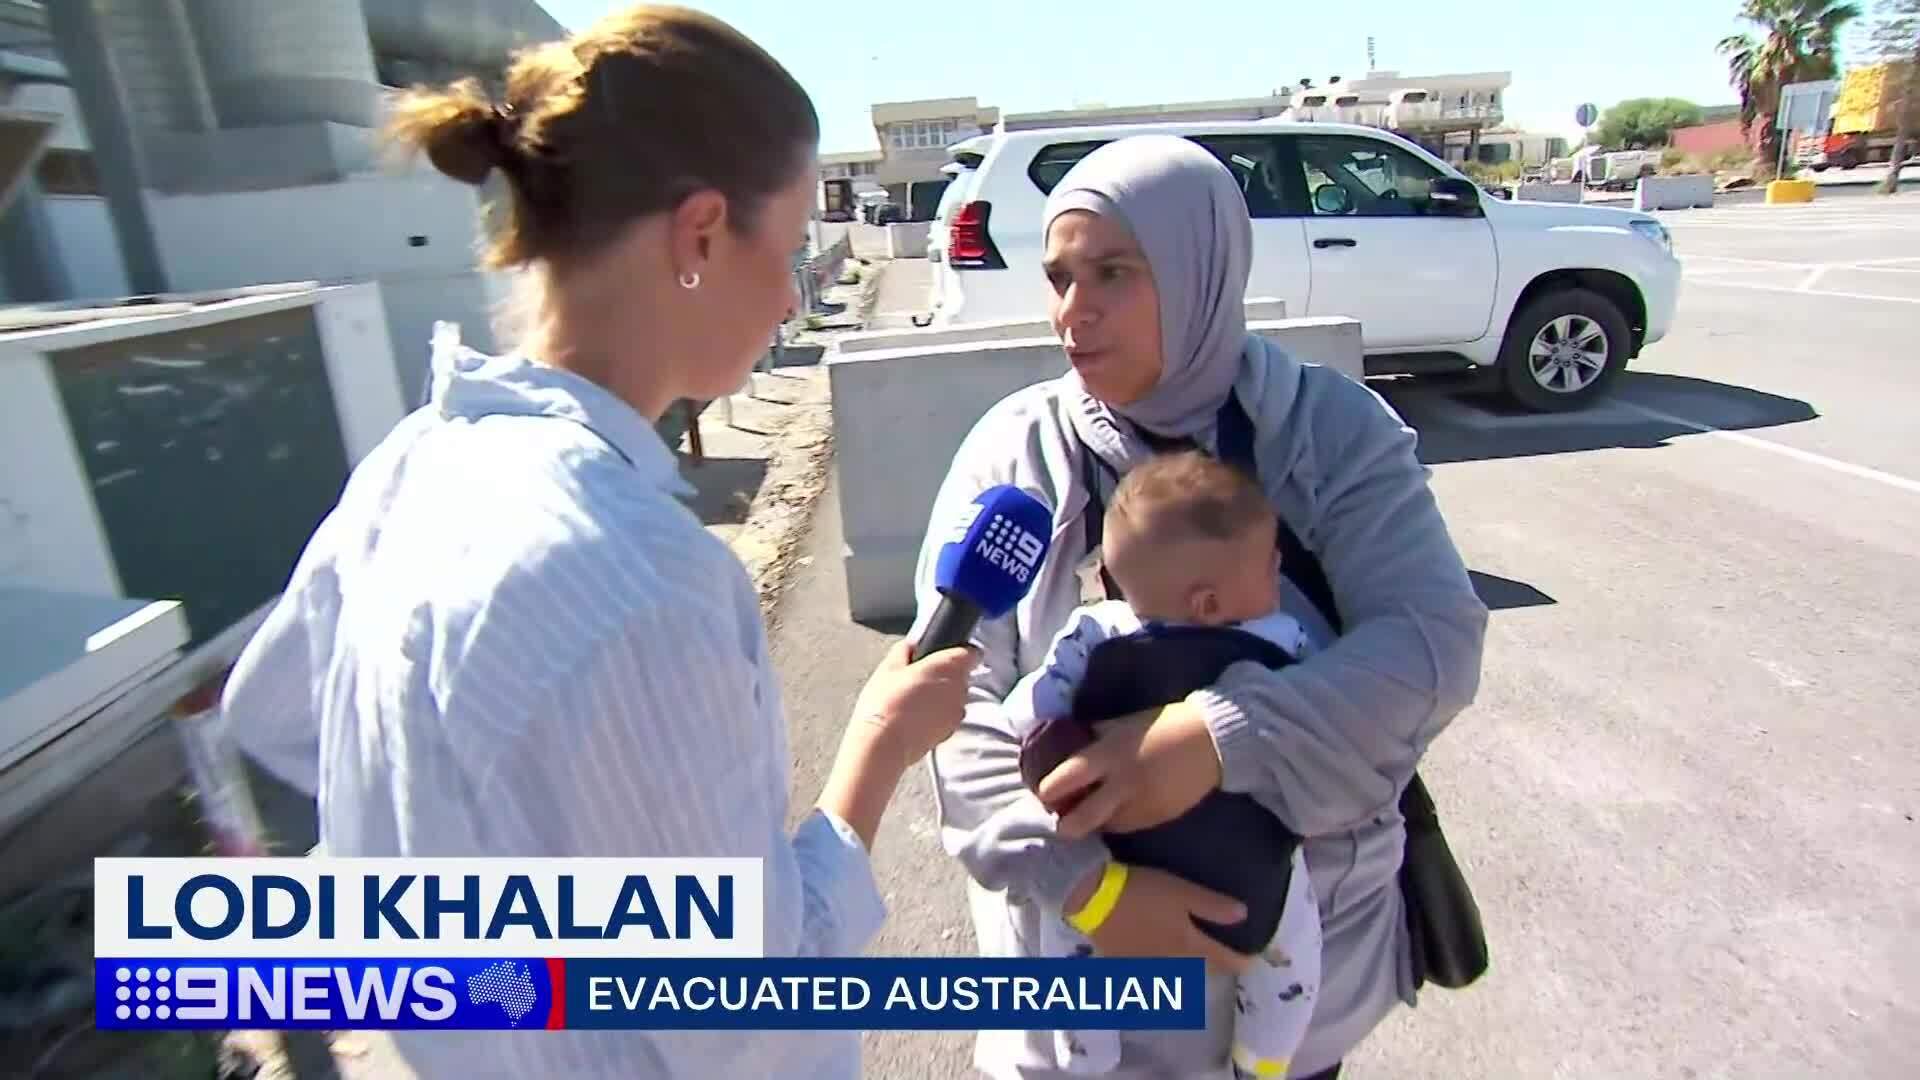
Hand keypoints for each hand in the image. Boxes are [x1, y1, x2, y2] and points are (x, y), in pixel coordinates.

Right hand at [846, 639, 975, 768]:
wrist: (884, 743)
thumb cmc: (886, 702)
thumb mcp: (888, 667)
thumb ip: (904, 650)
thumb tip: (911, 645)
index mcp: (948, 665)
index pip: (971, 652)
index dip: (960, 651)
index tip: (945, 654)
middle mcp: (959, 688)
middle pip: (961, 676)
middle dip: (945, 676)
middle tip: (919, 679)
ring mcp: (956, 712)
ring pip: (955, 698)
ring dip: (942, 697)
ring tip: (915, 701)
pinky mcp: (950, 732)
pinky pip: (948, 717)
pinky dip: (938, 716)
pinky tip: (916, 718)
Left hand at [1037, 702, 1221, 837]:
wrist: (1210, 741)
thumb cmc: (1162, 725)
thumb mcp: (1122, 724)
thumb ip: (1094, 736)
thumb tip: (1065, 739)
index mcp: (1110, 755)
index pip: (1067, 778)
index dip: (1048, 790)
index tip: (1041, 792)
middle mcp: (1122, 785)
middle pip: (1081, 820)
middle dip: (1064, 825)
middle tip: (1059, 818)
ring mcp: (1141, 806)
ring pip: (1104, 827)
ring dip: (1093, 823)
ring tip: (1089, 812)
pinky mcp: (1157, 819)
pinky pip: (1128, 826)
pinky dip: (1118, 821)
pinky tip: (1117, 809)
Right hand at [1069, 863, 1251, 974]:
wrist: (1094, 900)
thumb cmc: (1143, 891)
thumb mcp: (1182, 892)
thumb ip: (1213, 906)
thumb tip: (1245, 916)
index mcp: (1188, 945)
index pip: (1223, 960)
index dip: (1241, 962)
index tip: (1252, 960)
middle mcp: (1172, 963)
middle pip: (1201, 971)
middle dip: (1215, 967)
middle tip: (1224, 958)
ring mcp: (1147, 966)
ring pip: (1176, 976)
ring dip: (1189, 972)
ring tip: (1193, 961)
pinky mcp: (1125, 964)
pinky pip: (1150, 975)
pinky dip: (1160, 973)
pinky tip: (1157, 964)